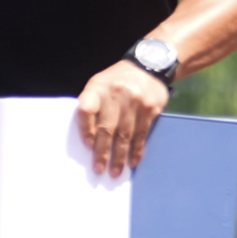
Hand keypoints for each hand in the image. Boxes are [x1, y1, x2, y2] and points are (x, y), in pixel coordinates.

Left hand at [77, 60, 169, 177]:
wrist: (148, 66)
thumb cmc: (115, 81)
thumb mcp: (98, 84)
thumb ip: (91, 105)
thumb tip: (87, 138)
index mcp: (97, 88)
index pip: (86, 110)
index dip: (85, 129)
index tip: (88, 146)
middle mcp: (116, 94)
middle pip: (107, 128)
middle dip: (102, 152)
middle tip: (99, 169)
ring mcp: (135, 102)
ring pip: (125, 134)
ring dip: (120, 156)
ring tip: (115, 171)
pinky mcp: (151, 109)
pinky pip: (142, 133)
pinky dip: (137, 150)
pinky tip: (133, 161)